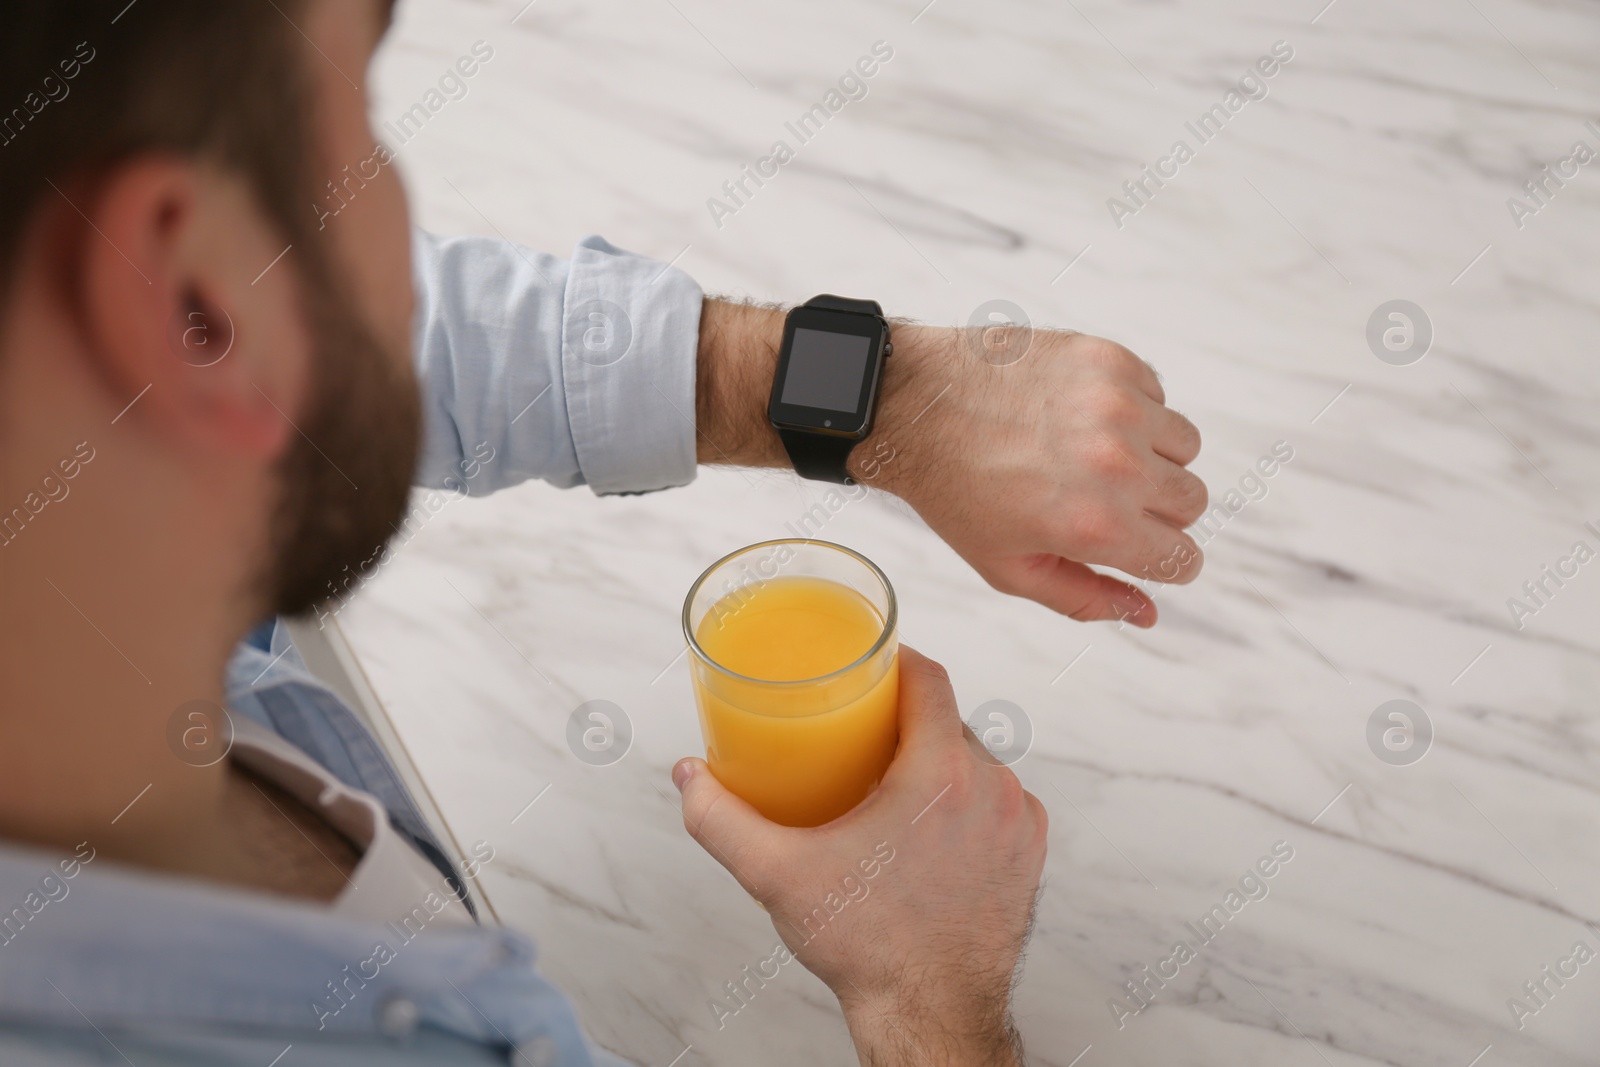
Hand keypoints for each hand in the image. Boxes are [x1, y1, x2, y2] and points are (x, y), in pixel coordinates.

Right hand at [673, 646, 1045, 1065]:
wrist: (930, 1015)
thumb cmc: (866, 947)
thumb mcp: (778, 875)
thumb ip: (721, 819)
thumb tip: (688, 777)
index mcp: (940, 774)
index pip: (928, 680)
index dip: (896, 660)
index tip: (868, 664)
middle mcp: (991, 788)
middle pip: (947, 721)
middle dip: (905, 720)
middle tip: (860, 731)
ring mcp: (1018, 822)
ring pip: (975, 762)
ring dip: (937, 762)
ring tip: (891, 780)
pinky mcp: (1030, 854)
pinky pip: (998, 802)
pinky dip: (967, 801)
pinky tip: (931, 823)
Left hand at [861, 324, 1206, 626]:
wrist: (915, 405)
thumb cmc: (956, 491)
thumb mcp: (1010, 566)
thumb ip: (1085, 597)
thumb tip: (1147, 615)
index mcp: (1095, 526)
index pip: (1182, 559)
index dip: (1161, 560)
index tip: (1139, 547)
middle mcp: (1118, 466)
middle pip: (1192, 502)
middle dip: (1156, 511)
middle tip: (1101, 499)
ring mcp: (1119, 406)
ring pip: (1185, 447)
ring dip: (1151, 456)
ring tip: (1090, 455)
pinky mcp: (1111, 359)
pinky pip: (1158, 396)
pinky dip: (1133, 410)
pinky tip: (1078, 416)